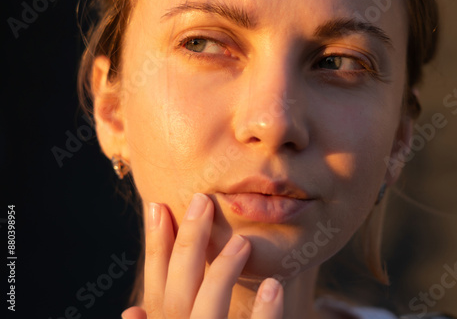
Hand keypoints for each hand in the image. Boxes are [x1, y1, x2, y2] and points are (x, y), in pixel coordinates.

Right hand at [121, 193, 283, 318]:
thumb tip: (131, 310)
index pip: (156, 284)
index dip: (155, 245)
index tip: (157, 205)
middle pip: (178, 289)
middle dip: (188, 242)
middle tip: (201, 200)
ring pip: (208, 307)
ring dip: (222, 270)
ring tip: (242, 241)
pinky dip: (266, 312)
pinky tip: (274, 285)